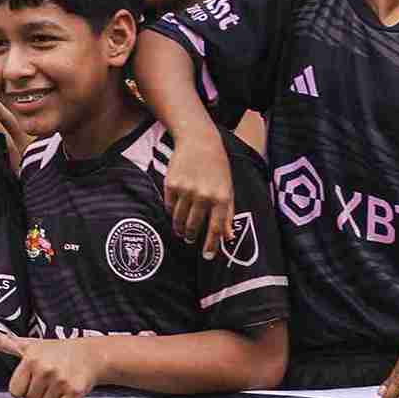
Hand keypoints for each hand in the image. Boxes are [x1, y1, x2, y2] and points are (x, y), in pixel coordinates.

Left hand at [0, 327, 101, 397]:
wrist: (89, 355)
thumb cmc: (56, 351)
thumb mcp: (30, 345)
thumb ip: (6, 342)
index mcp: (30, 359)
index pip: (14, 391)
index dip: (22, 389)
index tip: (32, 380)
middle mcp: (44, 369)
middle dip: (37, 396)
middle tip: (47, 383)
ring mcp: (60, 381)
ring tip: (56, 388)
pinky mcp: (75, 392)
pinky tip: (65, 397)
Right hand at [164, 131, 233, 258]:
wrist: (199, 141)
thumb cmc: (217, 166)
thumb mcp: (228, 188)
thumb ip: (228, 213)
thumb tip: (229, 237)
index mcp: (221, 198)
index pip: (216, 228)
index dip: (211, 245)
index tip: (207, 256)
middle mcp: (203, 196)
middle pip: (194, 225)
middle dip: (192, 236)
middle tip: (190, 240)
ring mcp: (186, 190)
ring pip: (180, 218)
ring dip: (180, 227)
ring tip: (181, 231)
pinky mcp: (171, 184)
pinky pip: (169, 205)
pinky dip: (172, 212)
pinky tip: (175, 213)